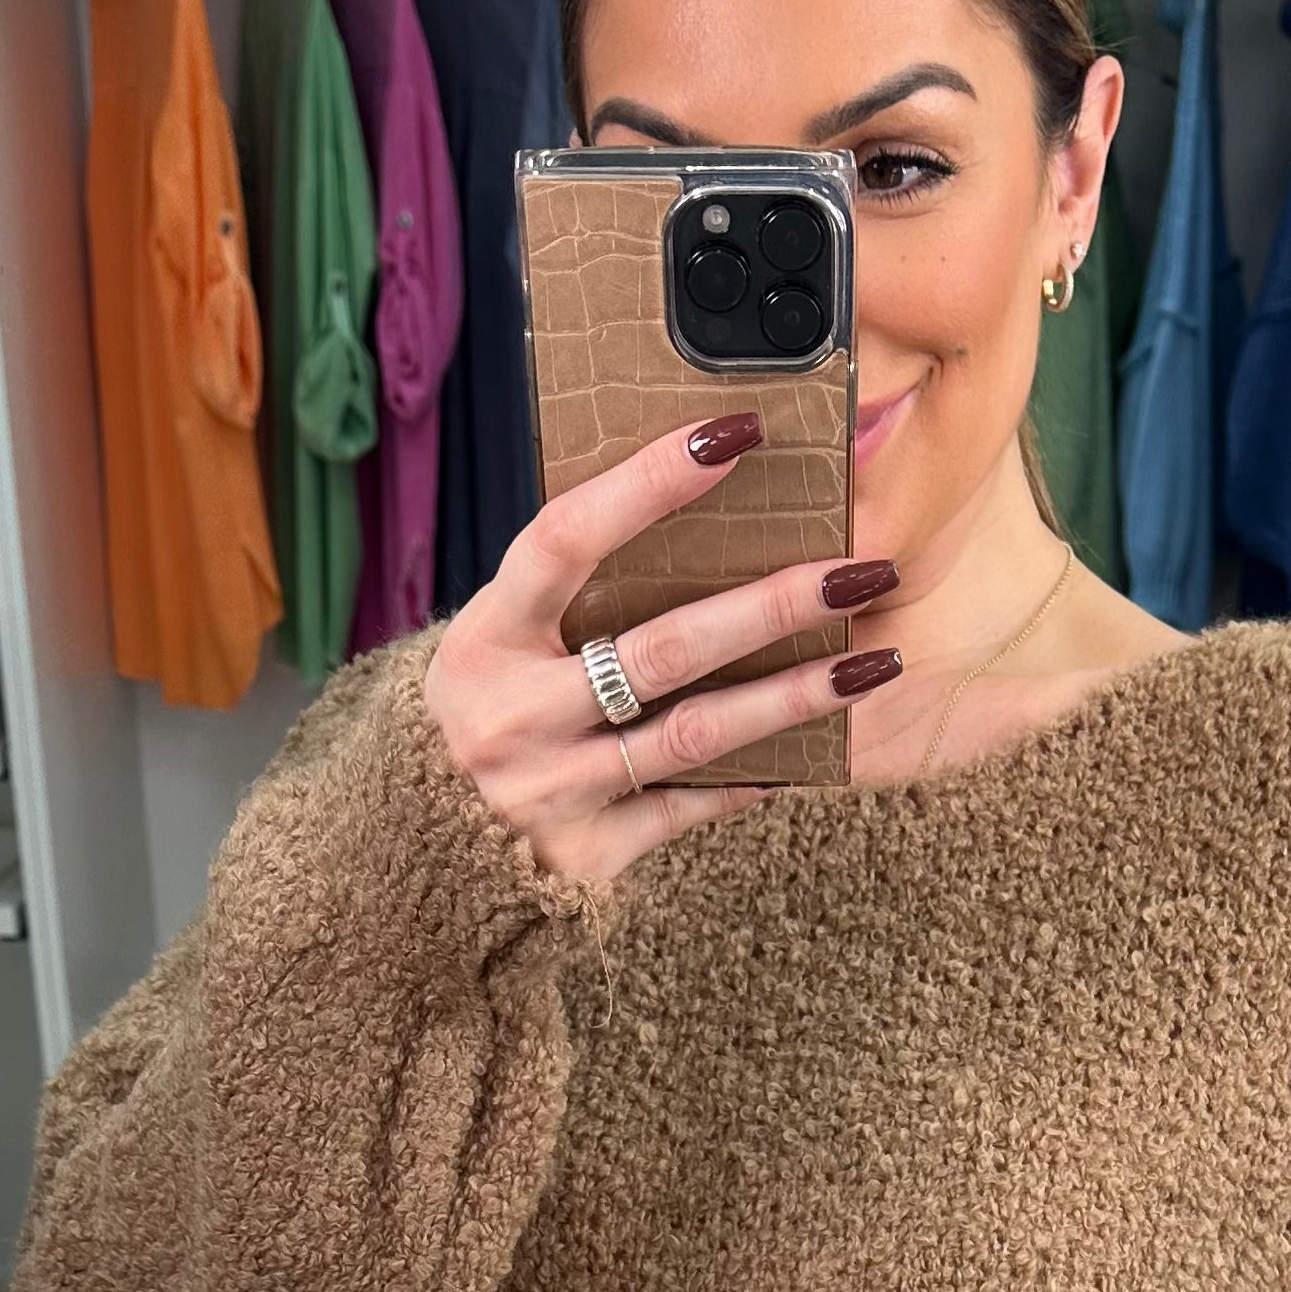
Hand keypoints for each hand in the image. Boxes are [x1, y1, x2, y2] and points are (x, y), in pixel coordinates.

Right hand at [423, 410, 900, 886]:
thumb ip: (570, 593)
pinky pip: (691, 808)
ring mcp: (552, 790)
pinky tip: (816, 749)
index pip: (565, 540)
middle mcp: (512, 715)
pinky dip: (753, 776)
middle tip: (860, 569)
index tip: (734, 436)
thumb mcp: (497, 644)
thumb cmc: (483, 713)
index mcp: (483, 639)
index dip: (647, 484)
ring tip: (873, 664)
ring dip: (793, 698)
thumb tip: (692, 500)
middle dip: (772, 606)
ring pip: (695, 736)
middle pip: (661, 649)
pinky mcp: (588, 855)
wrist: (417, 855)